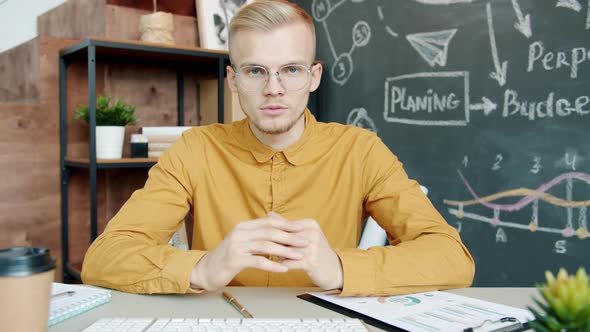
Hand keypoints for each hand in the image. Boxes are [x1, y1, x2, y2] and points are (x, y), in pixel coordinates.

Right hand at [190, 214, 307, 290]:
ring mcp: (236, 246)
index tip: (301, 228)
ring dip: (285, 251)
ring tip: (299, 256)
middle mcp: (240, 233)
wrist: (208, 270)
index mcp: (244, 226)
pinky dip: (273, 265)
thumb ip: (259, 235)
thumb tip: (279, 228)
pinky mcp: (235, 260)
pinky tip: (283, 269)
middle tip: (305, 241)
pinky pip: (258, 262)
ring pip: (266, 246)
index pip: (269, 222)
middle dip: (290, 237)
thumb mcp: (244, 242)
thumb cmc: (229, 256)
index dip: (286, 225)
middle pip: (270, 233)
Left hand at [277, 215, 343, 289]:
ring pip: (284, 250)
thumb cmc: (316, 250)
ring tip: (281, 256)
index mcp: (310, 224)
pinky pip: (287, 263)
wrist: (333, 268)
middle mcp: (312, 233)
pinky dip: (283, 265)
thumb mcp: (305, 233)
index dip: (276, 234)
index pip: (285, 226)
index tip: (272, 239)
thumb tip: (269, 214)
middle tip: (272, 248)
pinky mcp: (310, 262)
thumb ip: (287, 225)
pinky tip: (283, 265)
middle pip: (284, 238)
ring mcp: (312, 248)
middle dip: (276, 244)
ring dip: (279, 255)